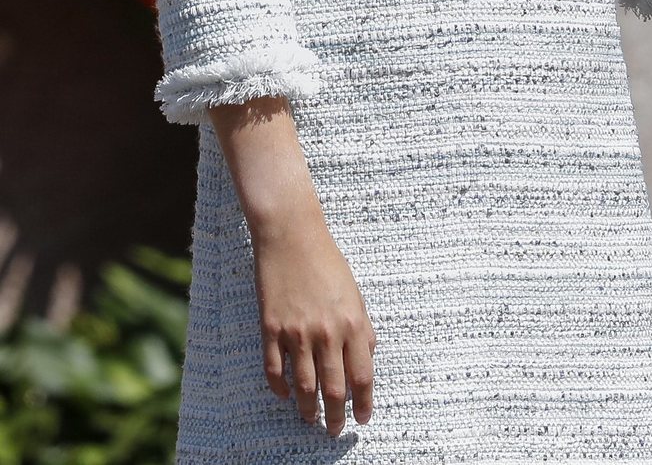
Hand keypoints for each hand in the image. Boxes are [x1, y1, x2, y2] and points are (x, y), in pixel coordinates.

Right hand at [251, 198, 376, 434]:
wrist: (291, 235)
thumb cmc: (327, 261)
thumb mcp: (355, 292)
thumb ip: (362, 327)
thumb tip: (368, 356)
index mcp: (352, 323)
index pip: (362, 376)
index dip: (364, 403)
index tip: (363, 418)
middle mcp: (326, 332)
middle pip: (334, 390)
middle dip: (335, 417)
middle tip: (334, 430)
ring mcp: (296, 332)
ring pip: (304, 387)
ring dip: (308, 410)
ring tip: (310, 419)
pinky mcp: (271, 328)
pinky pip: (274, 370)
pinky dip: (280, 389)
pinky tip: (285, 396)